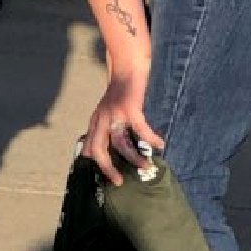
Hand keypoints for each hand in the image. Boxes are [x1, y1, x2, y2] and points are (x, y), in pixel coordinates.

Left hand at [84, 61, 163, 184]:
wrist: (127, 68)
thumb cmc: (120, 92)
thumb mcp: (107, 112)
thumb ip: (105, 129)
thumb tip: (106, 149)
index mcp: (96, 122)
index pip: (89, 147)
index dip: (94, 164)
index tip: (105, 177)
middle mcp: (101, 120)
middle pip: (98, 149)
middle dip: (107, 168)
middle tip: (118, 182)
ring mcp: (114, 114)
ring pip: (120, 143)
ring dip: (133, 158)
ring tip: (146, 167)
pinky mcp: (130, 108)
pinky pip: (140, 129)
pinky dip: (151, 138)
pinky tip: (160, 145)